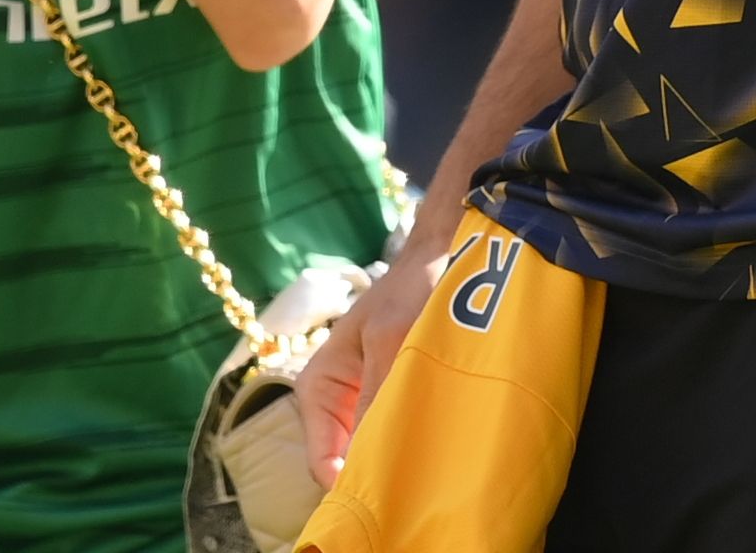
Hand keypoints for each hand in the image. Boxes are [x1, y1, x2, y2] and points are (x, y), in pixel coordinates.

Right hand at [291, 233, 449, 487]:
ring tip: (430, 464)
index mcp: (317, 389)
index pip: (324, 460)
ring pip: (373, 454)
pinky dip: (412, 446)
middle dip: (377, 473)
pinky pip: (394, 438)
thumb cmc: (408, 291)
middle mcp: (334, 406)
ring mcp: (361, 407)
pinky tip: (438, 449)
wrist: (437, 258)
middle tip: (415, 483)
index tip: (385, 497)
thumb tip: (369, 456)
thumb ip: (377, 394)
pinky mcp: (389, 404)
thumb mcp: (391, 340)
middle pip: (348, 463)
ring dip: (399, 460)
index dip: (350, 485)